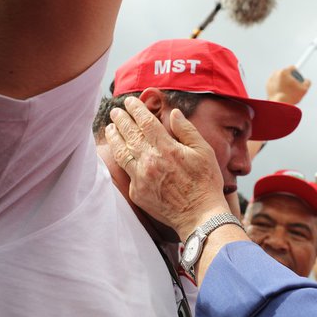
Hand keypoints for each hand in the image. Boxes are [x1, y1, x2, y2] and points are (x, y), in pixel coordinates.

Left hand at [106, 97, 227, 239]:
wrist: (199, 215)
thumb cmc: (205, 182)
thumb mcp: (204, 151)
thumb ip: (187, 130)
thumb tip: (174, 113)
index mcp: (167, 148)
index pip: (145, 122)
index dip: (136, 109)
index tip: (130, 101)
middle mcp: (150, 161)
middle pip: (129, 134)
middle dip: (121, 119)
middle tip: (116, 110)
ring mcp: (141, 178)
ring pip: (121, 152)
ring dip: (114, 137)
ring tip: (110, 128)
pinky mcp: (137, 192)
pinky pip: (126, 172)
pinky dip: (121, 159)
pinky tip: (120, 153)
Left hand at [266, 66, 310, 104]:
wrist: (279, 105)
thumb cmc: (291, 97)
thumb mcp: (304, 89)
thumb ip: (307, 82)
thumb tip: (307, 81)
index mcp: (284, 72)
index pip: (293, 68)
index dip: (297, 72)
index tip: (298, 77)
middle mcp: (276, 74)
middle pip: (286, 73)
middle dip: (290, 78)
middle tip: (293, 86)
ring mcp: (271, 79)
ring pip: (280, 78)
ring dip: (284, 82)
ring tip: (288, 90)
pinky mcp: (267, 85)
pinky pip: (275, 83)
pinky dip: (278, 86)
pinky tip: (282, 92)